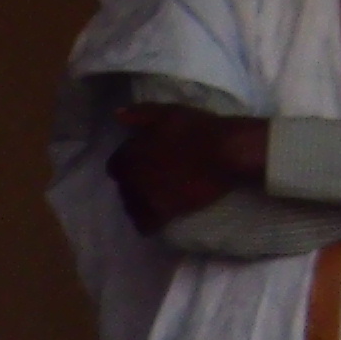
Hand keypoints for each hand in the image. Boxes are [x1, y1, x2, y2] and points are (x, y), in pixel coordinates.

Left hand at [107, 103, 267, 231]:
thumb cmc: (197, 128)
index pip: (115, 167)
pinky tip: (160, 218)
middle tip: (156, 181)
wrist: (224, 151)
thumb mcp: (167, 113)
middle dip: (135, 185)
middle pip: (124, 188)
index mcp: (127, 155)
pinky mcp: (160, 213)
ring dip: (141, 205)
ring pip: (131, 208)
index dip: (129, 166)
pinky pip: (144, 226)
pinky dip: (150, 223)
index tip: (145, 164)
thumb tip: (117, 115)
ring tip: (160, 198)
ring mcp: (143, 198)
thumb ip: (139, 114)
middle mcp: (130, 179)